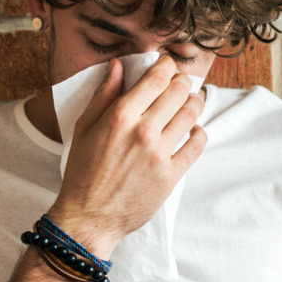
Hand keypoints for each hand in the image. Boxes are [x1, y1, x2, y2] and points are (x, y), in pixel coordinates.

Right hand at [48, 57, 204, 253]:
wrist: (89, 216)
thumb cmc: (83, 172)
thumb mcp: (84, 128)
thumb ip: (103, 94)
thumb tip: (118, 66)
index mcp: (120, 116)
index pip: (156, 78)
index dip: (166, 65)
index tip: (166, 65)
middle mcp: (143, 131)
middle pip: (178, 92)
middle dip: (181, 81)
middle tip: (179, 83)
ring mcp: (160, 154)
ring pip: (192, 114)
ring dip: (194, 102)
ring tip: (188, 102)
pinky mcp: (172, 174)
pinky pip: (198, 144)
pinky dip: (198, 132)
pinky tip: (191, 131)